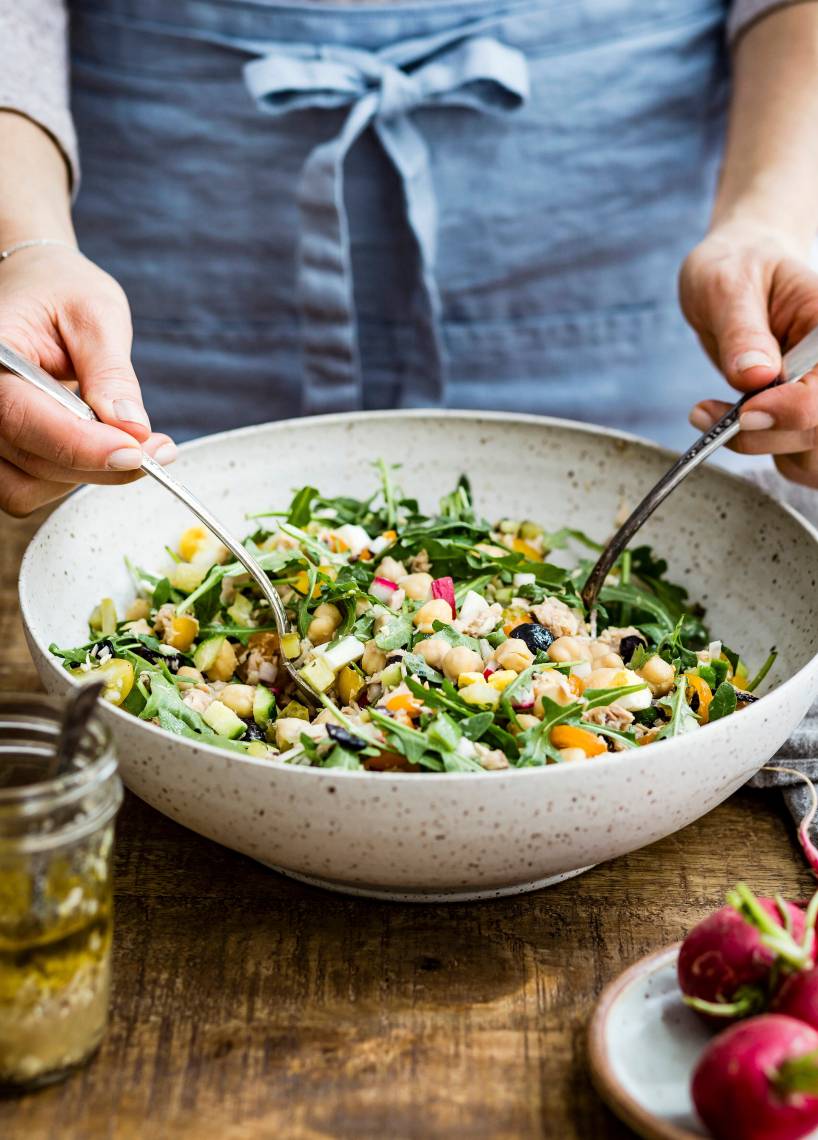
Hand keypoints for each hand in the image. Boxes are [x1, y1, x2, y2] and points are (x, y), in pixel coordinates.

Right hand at [0, 244, 175, 515]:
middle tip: (158, 449)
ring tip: (132, 444)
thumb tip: (132, 427)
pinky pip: (28, 489)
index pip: (26, 419)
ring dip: (86, 476)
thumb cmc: (62, 290)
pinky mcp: (0, 450)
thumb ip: (112, 374)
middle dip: (101, 463)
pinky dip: (70, 479)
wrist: (36, 286)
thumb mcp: (96, 316)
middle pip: (33, 460)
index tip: (139, 452)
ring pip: (28, 487)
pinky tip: (101, 449)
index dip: (85, 446)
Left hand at [679, 221, 817, 487]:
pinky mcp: (809, 416)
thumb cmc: (736, 266)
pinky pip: (802, 463)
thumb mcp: (726, 285)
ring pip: (816, 460)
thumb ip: (742, 331)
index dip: (792, 411)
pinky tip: (732, 424)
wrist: (739, 270)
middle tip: (712, 414)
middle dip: (768, 437)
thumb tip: (753, 375)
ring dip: (765, 450)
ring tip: (717, 416)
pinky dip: (766, 453)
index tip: (744, 411)